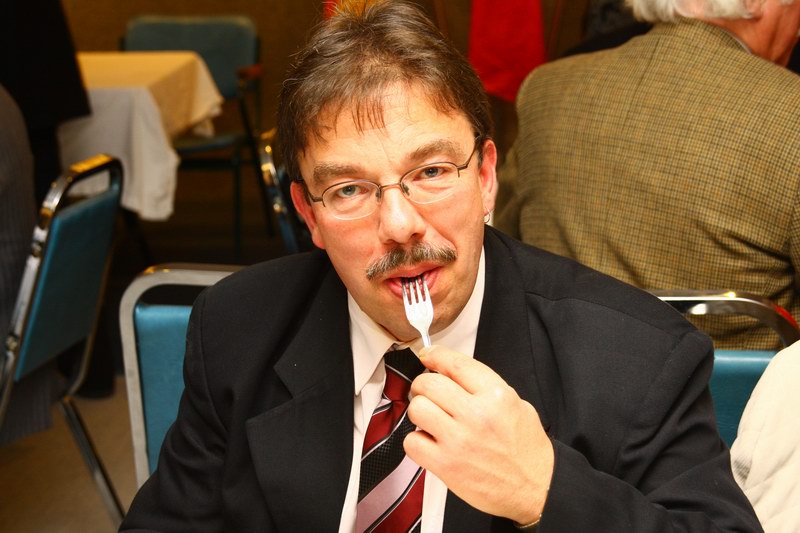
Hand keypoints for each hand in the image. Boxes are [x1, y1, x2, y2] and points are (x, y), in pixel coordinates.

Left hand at [404, 345, 552, 524]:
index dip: (435, 355)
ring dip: (420, 412)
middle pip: (429, 383)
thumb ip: (483, 386)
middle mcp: (476, 414)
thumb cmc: (526, 449)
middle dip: (423, 385)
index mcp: (496, 395)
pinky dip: (417, 441)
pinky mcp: (446, 465)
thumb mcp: (516, 404)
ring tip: (431, 420)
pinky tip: (431, 443)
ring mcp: (459, 440)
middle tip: (427, 393)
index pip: (455, 364)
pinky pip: (412, 442)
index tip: (427, 355)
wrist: (537, 488)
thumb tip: (449, 370)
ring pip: (417, 408)